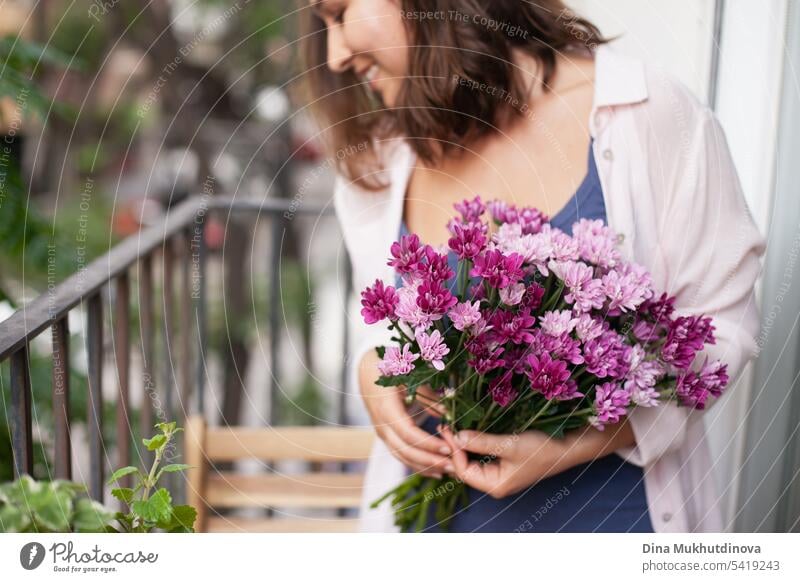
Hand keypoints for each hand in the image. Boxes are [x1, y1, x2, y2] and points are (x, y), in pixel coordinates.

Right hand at [359, 350, 452, 478]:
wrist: (367, 373)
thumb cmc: (391, 370)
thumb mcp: (409, 376)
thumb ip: (427, 394)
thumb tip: (447, 411)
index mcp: (386, 408)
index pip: (407, 433)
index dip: (427, 443)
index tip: (448, 448)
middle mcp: (382, 425)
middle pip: (405, 450)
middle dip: (429, 460)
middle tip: (453, 465)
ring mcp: (382, 433)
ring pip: (402, 457)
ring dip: (425, 466)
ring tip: (448, 471)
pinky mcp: (387, 438)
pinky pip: (401, 456)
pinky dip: (418, 465)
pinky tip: (435, 471)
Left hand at [438, 420, 635, 498]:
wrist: (570, 446)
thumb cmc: (542, 447)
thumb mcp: (510, 444)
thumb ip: (482, 441)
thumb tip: (456, 436)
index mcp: (495, 485)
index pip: (462, 470)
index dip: (452, 449)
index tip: (447, 428)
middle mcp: (495, 482)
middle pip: (464, 466)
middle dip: (453, 447)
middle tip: (444, 424)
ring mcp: (500, 472)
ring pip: (472, 459)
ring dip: (462, 443)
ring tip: (451, 424)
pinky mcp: (505, 461)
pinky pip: (481, 453)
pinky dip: (473, 441)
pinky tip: (467, 427)